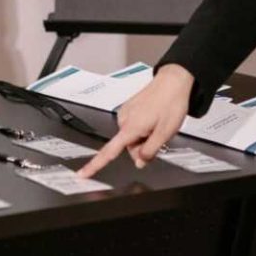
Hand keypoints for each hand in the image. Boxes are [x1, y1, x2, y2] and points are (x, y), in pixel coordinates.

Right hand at [77, 64, 193, 178]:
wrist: (173, 81)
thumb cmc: (170, 104)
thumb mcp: (165, 133)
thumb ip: (150, 151)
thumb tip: (139, 162)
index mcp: (130, 127)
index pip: (109, 151)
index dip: (95, 165)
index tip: (82, 174)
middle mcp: (124, 119)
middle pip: (128, 147)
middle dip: (142, 147)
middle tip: (159, 135)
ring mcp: (125, 112)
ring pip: (132, 138)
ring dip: (144, 137)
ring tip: (158, 123)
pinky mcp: (129, 108)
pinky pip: (133, 126)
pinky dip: (143, 128)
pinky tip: (154, 118)